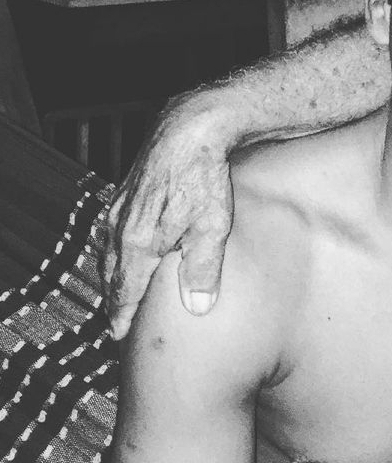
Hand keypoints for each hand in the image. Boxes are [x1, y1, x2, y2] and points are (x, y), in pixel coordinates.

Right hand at [104, 99, 234, 339]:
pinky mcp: (124, 193)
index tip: (120, 335)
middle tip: (118, 322)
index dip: (122, 315)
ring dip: (113, 276)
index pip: (124, 291)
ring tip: (119, 294)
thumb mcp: (212, 227)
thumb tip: (196, 309)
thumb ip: (202, 270)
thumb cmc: (204, 176)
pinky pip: (111, 232)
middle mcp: (120, 228)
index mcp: (138, 243)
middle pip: (110, 275)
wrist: (190, 128)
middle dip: (114, 300)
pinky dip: (114, 251)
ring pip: (107, 253)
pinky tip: (122, 252)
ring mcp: (118, 208)